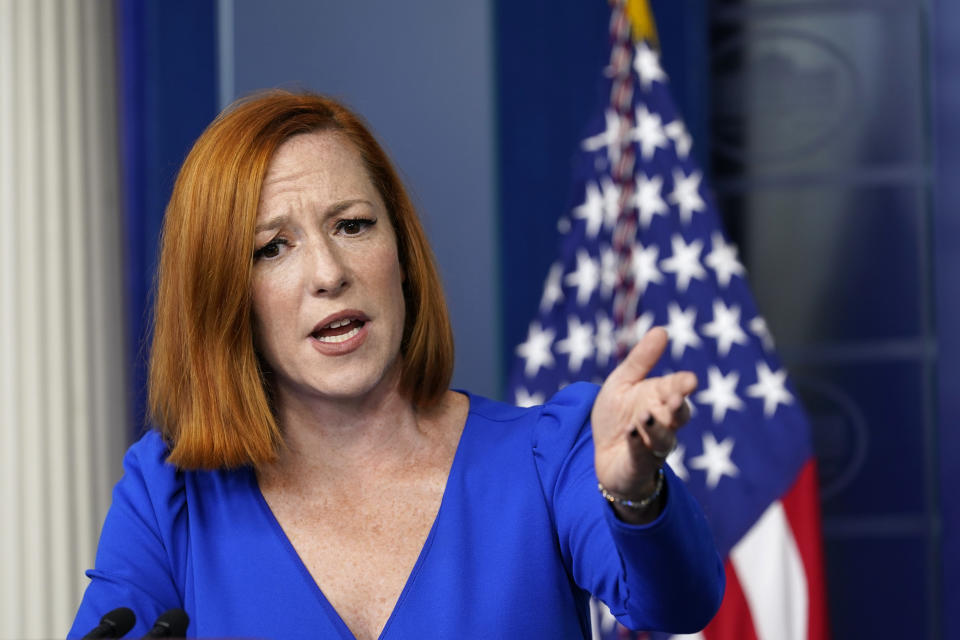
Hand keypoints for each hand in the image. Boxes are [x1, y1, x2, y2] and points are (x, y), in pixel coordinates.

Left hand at [592, 327, 696, 521]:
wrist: (605, 454)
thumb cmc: (618, 416)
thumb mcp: (623, 383)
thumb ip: (641, 360)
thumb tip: (662, 330)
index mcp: (660, 397)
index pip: (676, 389)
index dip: (683, 385)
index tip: (690, 381)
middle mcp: (663, 421)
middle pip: (678, 415)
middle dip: (678, 407)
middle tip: (673, 400)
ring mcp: (653, 444)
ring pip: (663, 438)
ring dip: (656, 427)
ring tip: (644, 417)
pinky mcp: (639, 463)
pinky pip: (641, 454)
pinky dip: (638, 444)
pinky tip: (631, 434)